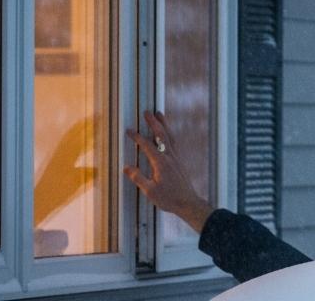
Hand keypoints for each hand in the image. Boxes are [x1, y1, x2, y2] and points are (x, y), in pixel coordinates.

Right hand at [125, 110, 214, 232]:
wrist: (188, 202)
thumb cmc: (168, 198)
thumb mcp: (150, 191)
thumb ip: (138, 178)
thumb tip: (126, 167)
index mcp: (161, 162)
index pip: (147, 145)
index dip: (137, 137)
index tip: (128, 130)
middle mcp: (170, 156)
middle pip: (161, 135)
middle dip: (154, 122)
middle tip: (147, 111)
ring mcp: (176, 157)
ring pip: (170, 136)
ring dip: (164, 124)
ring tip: (159, 113)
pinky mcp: (179, 161)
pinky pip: (174, 142)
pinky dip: (169, 133)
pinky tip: (167, 132)